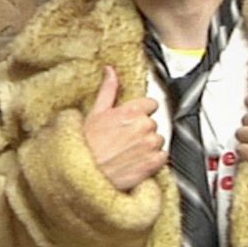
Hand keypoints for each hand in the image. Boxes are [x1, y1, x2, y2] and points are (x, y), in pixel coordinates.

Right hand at [81, 65, 166, 190]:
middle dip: (142, 130)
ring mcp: (150, 145)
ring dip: (148, 145)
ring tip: (128, 152)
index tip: (131, 121)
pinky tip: (136, 161)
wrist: (85, 175)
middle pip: (153, 123)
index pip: (151, 104)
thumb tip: (111, 71)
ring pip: (158, 140)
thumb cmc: (86, 145)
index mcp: (130, 111)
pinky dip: (153, 160)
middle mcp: (143, 126)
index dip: (141, 112)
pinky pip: (162, 157)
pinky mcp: (154, 163)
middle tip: (124, 139)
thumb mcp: (94, 113)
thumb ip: (108, 90)